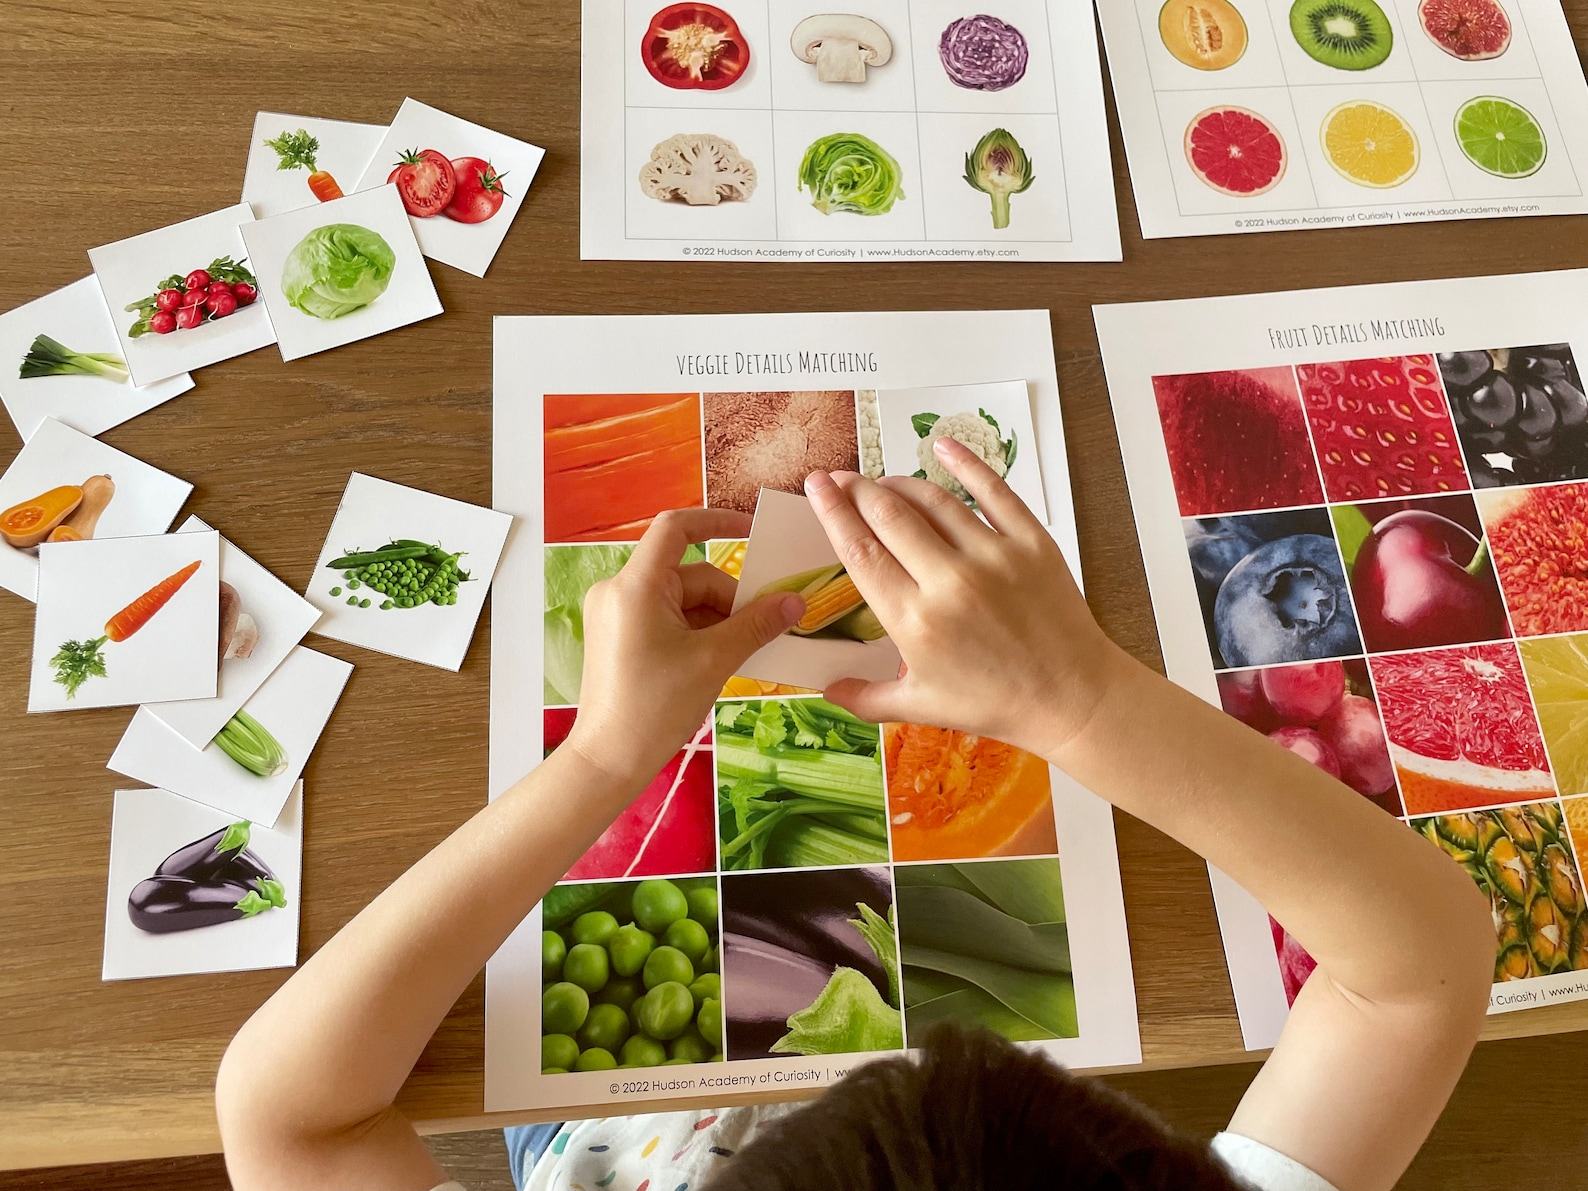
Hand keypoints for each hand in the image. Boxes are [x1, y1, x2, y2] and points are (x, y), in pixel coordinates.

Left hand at [565, 508, 804, 787]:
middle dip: (727, 599)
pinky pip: (666, 618)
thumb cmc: (655, 708)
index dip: (717, 521)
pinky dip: (695, 632)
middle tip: (762, 630)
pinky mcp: (617, 636)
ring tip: (738, 655)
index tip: (753, 532)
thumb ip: (756, 624)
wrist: (608, 760)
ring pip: (681, 600)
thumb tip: (795, 601)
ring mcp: (614, 614)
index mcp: (634, 586)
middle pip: (688, 574)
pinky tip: (716, 660)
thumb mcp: (714, 661)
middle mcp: (617, 591)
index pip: (676, 528)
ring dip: (715, 620)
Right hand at [804, 437, 1128, 760]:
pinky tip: (941, 446)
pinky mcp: (1030, 542)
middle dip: (857, 489)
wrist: (1071, 697)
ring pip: (933, 500)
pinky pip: (993, 491)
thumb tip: (825, 690)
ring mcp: (992, 557)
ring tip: (881, 480)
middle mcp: (947, 582)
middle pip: (889, 516)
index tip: (816, 486)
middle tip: (840, 477)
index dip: (833, 513)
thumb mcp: (923, 707)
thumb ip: (868, 698)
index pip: (860, 552)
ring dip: (899, 481)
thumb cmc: (994, 703)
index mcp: (913, 622)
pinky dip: (965, 464)